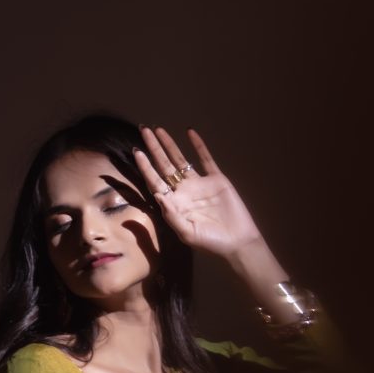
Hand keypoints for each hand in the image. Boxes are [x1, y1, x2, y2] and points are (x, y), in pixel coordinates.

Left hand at [133, 125, 263, 259]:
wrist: (237, 242)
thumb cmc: (210, 242)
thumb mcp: (187, 233)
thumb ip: (171, 215)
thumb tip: (157, 195)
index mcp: (174, 204)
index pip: (156, 182)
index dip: (146, 167)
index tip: (136, 152)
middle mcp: (184, 192)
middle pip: (164, 166)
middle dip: (154, 149)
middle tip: (144, 130)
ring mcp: (200, 184)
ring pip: (181, 160)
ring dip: (170, 145)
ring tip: (159, 129)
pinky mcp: (216, 180)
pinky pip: (206, 159)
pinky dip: (199, 146)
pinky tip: (190, 132)